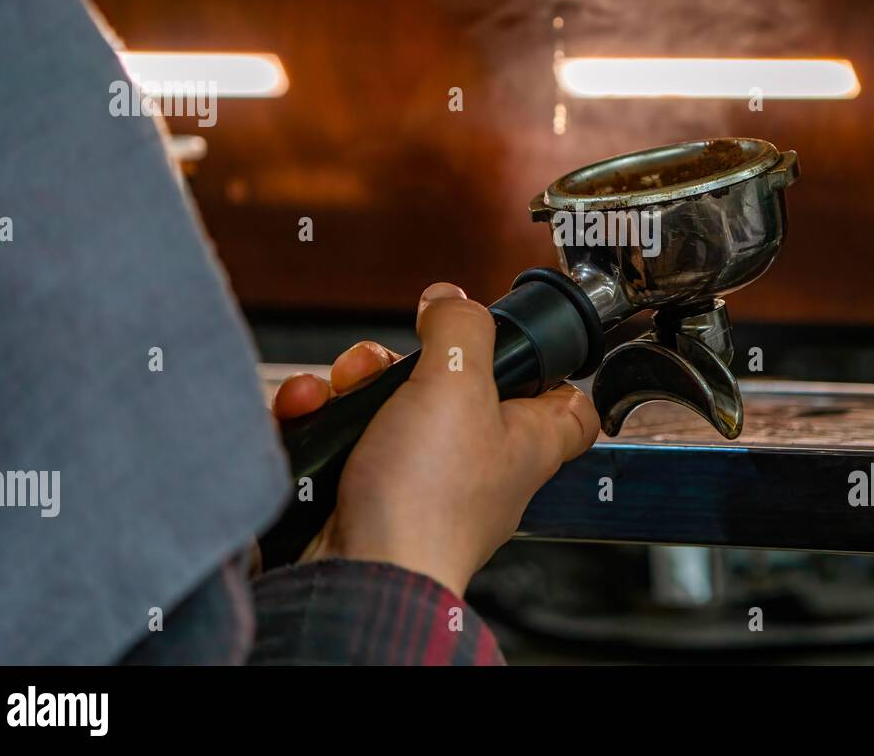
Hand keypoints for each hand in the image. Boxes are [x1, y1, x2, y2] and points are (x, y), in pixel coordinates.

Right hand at [271, 283, 599, 595]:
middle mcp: (480, 463)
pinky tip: (305, 410)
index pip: (568, 405)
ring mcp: (422, 481)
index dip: (551, 368)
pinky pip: (346, 440)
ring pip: (392, 409)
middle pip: (455, 390)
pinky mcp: (370, 496)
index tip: (521, 344)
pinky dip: (320, 418)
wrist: (361, 574)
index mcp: (525, 440)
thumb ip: (460, 329)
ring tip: (338, 388)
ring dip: (353, 386)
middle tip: (384, 363)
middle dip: (405, 363)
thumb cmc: (428, 500)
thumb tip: (452, 300)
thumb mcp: (458, 383)